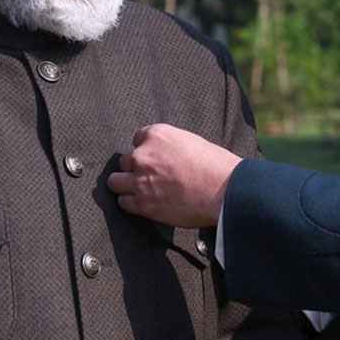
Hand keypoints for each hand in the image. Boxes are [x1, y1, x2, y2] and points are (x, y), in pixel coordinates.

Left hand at [107, 124, 238, 227]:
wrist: (224, 191)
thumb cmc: (218, 166)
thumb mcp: (193, 142)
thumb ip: (173, 147)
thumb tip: (168, 157)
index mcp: (157, 135)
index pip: (137, 138)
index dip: (146, 150)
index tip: (153, 158)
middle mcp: (143, 155)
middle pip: (125, 159)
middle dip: (135, 167)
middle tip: (149, 176)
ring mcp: (140, 180)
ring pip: (116, 181)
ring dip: (125, 185)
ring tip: (137, 190)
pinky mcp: (143, 204)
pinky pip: (123, 202)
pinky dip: (131, 203)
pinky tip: (142, 204)